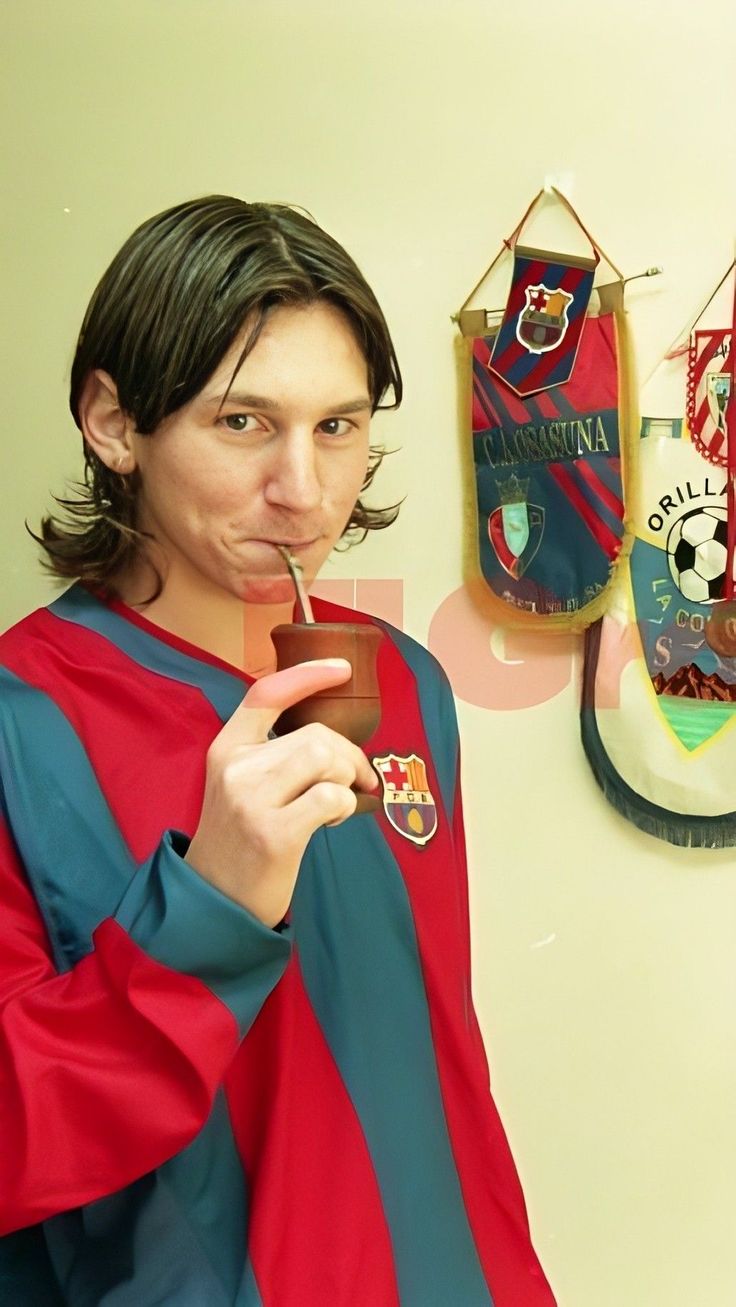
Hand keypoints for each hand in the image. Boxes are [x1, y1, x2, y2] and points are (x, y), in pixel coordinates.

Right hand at [184, 659, 378, 926]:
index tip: (343, 669)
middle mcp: (235, 768)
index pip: (267, 693)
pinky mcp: (275, 833)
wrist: (214, 901)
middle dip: (349, 755)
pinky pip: (332, 797)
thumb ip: (274, 756)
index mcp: (226, 749)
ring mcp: (252, 800)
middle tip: (357, 781)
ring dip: (347, 778)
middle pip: (315, 734)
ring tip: (338, 802)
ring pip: (326, 759)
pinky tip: (331, 821)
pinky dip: (344, 806)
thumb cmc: (240, 840)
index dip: (308, 675)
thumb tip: (336, 742)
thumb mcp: (241, 786)